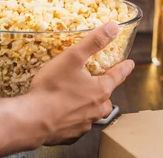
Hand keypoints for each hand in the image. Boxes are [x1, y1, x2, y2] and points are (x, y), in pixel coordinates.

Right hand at [28, 22, 134, 144]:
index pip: (117, 76)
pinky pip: (76, 126)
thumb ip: (94, 42)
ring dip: (89, 107)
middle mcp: (95, 110)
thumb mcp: (73, 57)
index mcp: (100, 91)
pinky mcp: (68, 135)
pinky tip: (64, 115)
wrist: (32, 120)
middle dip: (105, 91)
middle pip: (106, 99)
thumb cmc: (53, 88)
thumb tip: (114, 28)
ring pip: (92, 114)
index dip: (124, 68)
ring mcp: (82, 124)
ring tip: (80, 99)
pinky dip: (73, 119)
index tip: (130, 64)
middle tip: (100, 84)